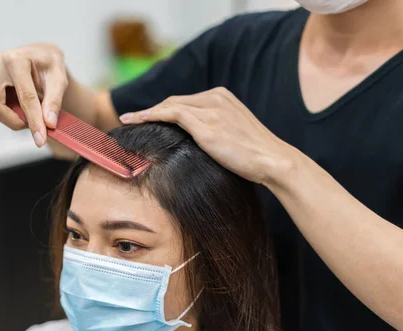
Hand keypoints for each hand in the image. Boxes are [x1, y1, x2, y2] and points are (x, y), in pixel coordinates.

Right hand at [0, 43, 68, 146]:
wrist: (36, 56)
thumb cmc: (48, 66)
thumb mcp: (59, 78)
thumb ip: (54, 100)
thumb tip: (48, 123)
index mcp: (16, 60)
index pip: (24, 98)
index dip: (34, 121)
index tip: (40, 140)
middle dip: (14, 122)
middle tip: (31, 123)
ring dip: (7, 118)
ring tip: (24, 109)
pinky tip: (11, 104)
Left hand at [119, 87, 297, 185]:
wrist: (273, 161)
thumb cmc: (255, 157)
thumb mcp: (232, 137)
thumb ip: (214, 132)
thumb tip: (194, 145)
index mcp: (223, 98)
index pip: (186, 101)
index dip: (164, 110)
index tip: (148, 119)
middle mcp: (215, 97)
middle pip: (175, 101)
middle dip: (152, 110)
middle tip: (132, 119)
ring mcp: (210, 108)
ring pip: (169, 105)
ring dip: (146, 113)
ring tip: (129, 121)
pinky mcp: (205, 122)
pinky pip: (170, 113)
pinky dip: (151, 115)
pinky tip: (137, 121)